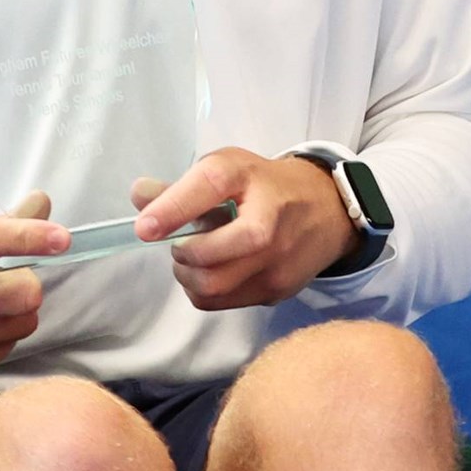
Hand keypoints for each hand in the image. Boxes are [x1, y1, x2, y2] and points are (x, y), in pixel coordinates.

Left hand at [133, 149, 355, 310]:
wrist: (331, 209)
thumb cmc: (267, 186)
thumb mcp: (229, 169)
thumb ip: (181, 187)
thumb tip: (139, 195)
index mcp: (250, 176)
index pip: (211, 185)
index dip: (172, 208)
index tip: (144, 229)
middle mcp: (268, 219)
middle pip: (209, 256)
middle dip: (182, 254)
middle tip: (181, 245)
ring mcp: (277, 260)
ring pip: (212, 286)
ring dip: (190, 276)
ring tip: (195, 261)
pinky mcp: (278, 289)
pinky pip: (224, 301)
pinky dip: (207, 290)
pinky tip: (216, 271)